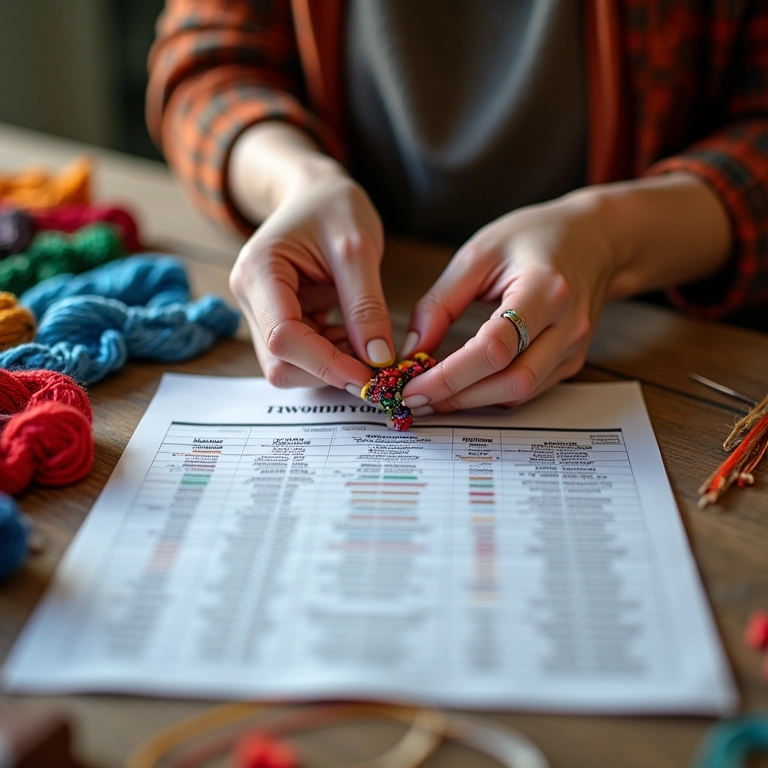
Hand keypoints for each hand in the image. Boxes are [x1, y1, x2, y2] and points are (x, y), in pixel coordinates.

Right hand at [230, 169, 395, 390]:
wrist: (317, 194)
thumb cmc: (334, 207)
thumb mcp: (359, 247)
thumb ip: (366, 305)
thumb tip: (377, 359)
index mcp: (258, 272)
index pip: (283, 337)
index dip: (325, 363)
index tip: (370, 374)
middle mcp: (251, 298)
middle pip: (281, 362)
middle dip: (329, 370)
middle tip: (376, 363)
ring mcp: (262, 314)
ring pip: (291, 366)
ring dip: (333, 366)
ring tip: (367, 343)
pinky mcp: (280, 322)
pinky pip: (303, 357)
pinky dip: (333, 358)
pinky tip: (355, 338)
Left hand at [400, 173, 731, 414]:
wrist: (594, 239)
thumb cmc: (534, 237)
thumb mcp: (478, 254)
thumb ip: (440, 303)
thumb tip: (410, 351)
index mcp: (545, 289)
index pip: (495, 348)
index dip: (450, 375)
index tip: (412, 384)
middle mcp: (567, 325)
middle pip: (511, 381)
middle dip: (457, 397)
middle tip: (415, 397)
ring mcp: (574, 348)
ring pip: (519, 394)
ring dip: (471, 401)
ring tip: (431, 394)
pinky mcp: (571, 361)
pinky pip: (527, 391)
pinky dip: (490, 395)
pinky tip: (461, 387)